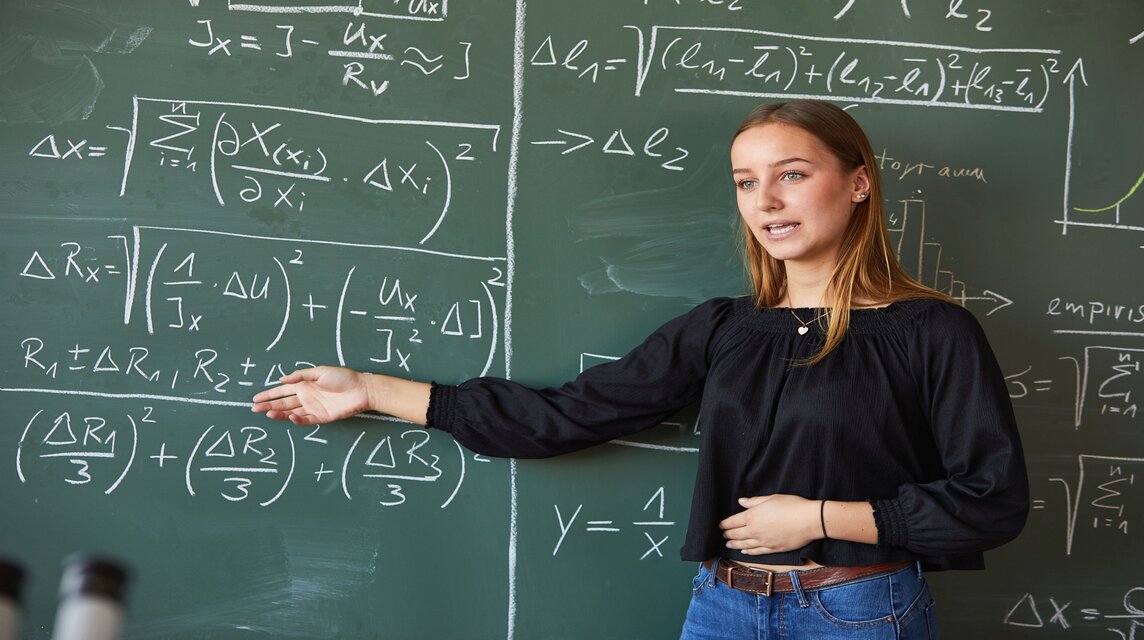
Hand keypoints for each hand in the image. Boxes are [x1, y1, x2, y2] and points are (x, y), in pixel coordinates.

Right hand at [251, 366, 371, 425]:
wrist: (362, 389)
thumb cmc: (343, 378)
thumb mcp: (320, 372)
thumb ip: (300, 376)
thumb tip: (282, 379)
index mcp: (304, 385)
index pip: (282, 391)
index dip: (269, 394)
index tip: (255, 399)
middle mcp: (306, 397)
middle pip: (283, 403)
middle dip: (268, 405)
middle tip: (254, 409)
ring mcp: (313, 408)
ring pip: (291, 412)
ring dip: (279, 413)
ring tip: (267, 413)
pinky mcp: (321, 417)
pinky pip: (305, 420)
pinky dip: (296, 420)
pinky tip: (289, 417)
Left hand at [719, 494, 819, 554]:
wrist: (809, 520)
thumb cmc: (791, 505)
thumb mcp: (771, 498)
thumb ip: (754, 502)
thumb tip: (741, 502)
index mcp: (753, 516)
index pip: (733, 521)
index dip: (725, 524)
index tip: (720, 525)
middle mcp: (755, 531)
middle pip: (736, 534)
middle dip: (728, 534)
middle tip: (723, 534)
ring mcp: (764, 542)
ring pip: (744, 545)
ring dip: (734, 544)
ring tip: (728, 544)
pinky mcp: (773, 549)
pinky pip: (757, 552)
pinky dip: (748, 552)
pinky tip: (744, 551)